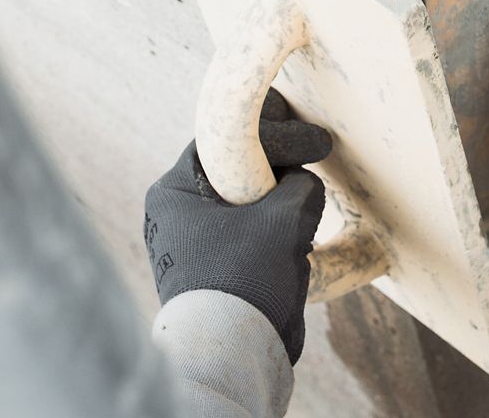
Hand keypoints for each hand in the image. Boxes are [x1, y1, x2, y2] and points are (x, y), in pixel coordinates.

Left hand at [143, 89, 331, 363]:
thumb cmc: (246, 280)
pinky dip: (273, 236)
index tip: (314, 143)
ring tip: (297, 228)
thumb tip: (301, 183)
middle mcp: (174, 214)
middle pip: (236, 169)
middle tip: (309, 172)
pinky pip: (247, 236)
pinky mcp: (210, 269)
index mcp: (174, 192)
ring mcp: (190, 244)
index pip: (225, 138)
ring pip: (245, 205)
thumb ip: (299, 186)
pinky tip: (291, 250)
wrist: (233, 355)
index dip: (274, 133)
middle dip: (278, 174)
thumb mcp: (284, 218)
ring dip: (278, 210)